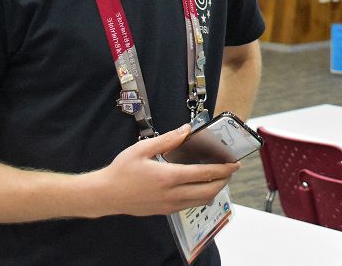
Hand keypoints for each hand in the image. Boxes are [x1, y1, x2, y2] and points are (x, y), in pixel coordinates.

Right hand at [85, 124, 241, 216]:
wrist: (106, 195)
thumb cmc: (121, 171)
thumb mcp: (142, 149)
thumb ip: (167, 139)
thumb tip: (186, 129)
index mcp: (168, 177)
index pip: (205, 174)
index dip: (223, 169)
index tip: (235, 163)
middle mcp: (172, 194)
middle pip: (209, 191)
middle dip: (224, 180)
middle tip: (230, 170)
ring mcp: (170, 205)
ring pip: (202, 201)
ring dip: (214, 189)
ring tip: (219, 177)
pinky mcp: (165, 211)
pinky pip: (190, 205)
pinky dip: (201, 196)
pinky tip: (200, 186)